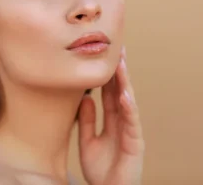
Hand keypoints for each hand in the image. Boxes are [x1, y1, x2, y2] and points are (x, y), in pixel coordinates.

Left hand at [78, 47, 144, 184]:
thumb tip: (85, 99)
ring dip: (125, 83)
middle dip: (118, 71)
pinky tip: (125, 94)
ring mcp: (130, 130)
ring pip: (128, 102)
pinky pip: (131, 123)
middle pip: (120, 92)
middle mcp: (122, 121)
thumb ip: (88, 120)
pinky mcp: (135, 143)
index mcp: (111, 119)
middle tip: (117, 50)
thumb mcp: (88, 141)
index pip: (109, 92)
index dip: (107, 75)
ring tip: (120, 64)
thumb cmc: (100, 169)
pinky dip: (129, 108)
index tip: (104, 57)